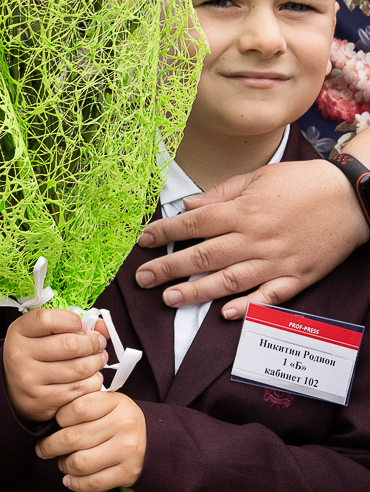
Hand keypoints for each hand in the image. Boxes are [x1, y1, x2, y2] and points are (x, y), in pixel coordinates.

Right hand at [2, 309, 106, 423]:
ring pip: (79, 368)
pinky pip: (81, 389)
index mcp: (18, 332)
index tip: (82, 326)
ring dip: (97, 362)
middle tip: (99, 344)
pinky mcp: (43, 400)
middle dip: (93, 343)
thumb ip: (71, 324)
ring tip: (98, 359)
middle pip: (69, 345)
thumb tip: (103, 326)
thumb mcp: (42, 333)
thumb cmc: (35, 356)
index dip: (72, 320)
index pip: (47, 319)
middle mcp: (19, 355)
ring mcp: (29, 380)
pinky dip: (93, 381)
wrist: (15, 391)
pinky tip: (90, 377)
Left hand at [35, 389, 145, 491]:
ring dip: (64, 465)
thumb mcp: (107, 403)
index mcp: (115, 403)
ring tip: (63, 463)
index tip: (55, 424)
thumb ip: (82, 405)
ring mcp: (128, 450)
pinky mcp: (129, 473)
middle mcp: (124, 425)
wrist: (156, 440)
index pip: (76, 408)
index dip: (59, 418)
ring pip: (80, 462)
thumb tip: (49, 423)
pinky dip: (76, 483)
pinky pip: (94, 482)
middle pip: (73, 438)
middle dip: (50, 446)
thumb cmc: (119, 420)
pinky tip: (70, 479)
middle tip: (44, 449)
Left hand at [135, 157, 364, 318]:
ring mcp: (277, 261)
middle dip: (169, 268)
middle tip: (142, 279)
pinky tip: (226, 314)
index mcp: (242, 211)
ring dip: (197, 292)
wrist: (353, 198)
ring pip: (230, 280)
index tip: (143, 241)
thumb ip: (221, 194)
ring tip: (170, 299)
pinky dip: (249, 307)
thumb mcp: (258, 178)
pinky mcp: (298, 276)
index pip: (193, 224)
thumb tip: (188, 205)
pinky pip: (270, 296)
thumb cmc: (302, 183)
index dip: (164, 234)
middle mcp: (255, 238)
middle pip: (204, 256)